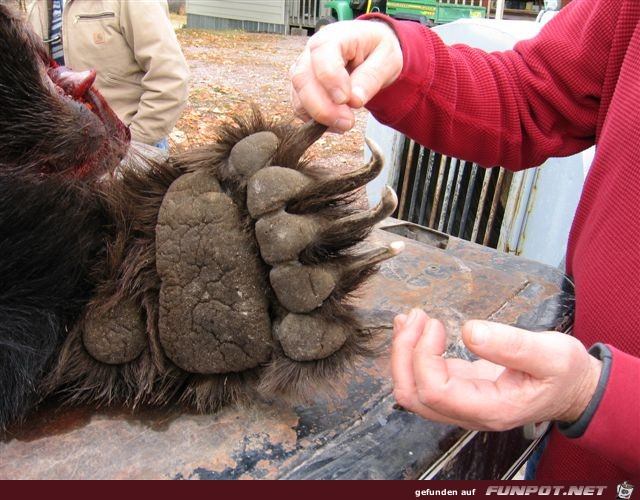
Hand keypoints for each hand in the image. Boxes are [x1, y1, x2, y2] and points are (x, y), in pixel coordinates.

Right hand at [289, 20, 402, 132]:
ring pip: (298, 96)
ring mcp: (303, 69)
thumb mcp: (387, 59)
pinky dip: (315, 120)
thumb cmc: (377, 50)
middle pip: (303, 79)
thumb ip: (371, 78)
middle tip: (347, 123)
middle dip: (322, 107)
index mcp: (335, 37)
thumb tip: (354, 100)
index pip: (322, 56)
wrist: (369, 50)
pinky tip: (336, 124)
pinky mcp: (302, 88)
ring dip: (319, 117)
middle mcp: (312, 51)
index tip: (346, 100)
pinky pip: (300, 107)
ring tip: (344, 124)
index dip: (331, 80)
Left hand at [391, 309, 602, 430]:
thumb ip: (512, 345)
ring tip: (410, 318)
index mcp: (490, 408)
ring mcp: (461, 403)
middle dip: (404, 353)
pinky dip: (411, 352)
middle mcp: (469, 412)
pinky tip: (414, 328)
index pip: (435, 392)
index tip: (436, 324)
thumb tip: (470, 331)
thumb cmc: (564, 374)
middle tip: (416, 317)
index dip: (423, 357)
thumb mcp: (551, 354)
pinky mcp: (458, 388)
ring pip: (412, 389)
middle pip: (414, 394)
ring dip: (404, 352)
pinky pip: (422, 378)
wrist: (573, 389)